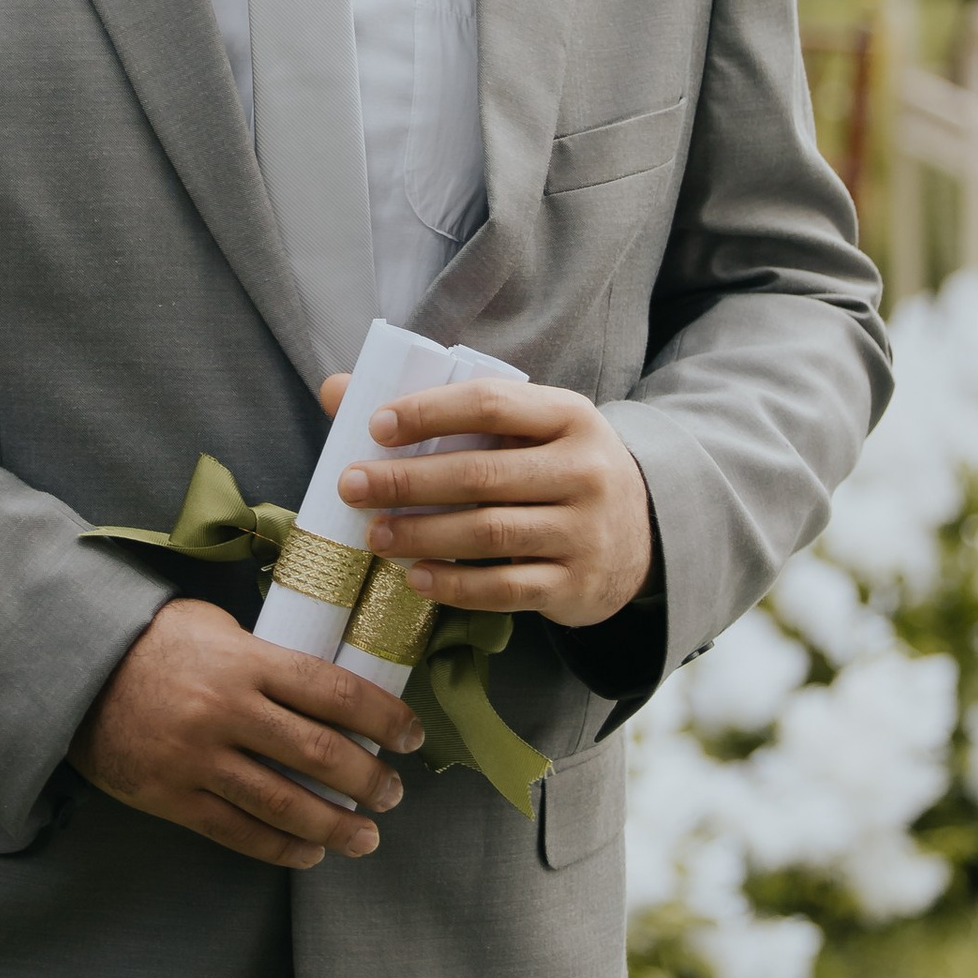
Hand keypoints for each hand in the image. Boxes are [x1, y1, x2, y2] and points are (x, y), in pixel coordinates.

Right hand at [70, 596, 420, 870]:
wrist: (72, 671)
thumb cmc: (152, 643)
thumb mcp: (214, 628)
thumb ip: (267, 657)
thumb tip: (329, 690)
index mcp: (244, 661)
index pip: (334, 692)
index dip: (384, 718)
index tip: (411, 737)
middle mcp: (225, 711)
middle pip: (318, 754)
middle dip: (368, 781)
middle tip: (393, 793)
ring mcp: (197, 759)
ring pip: (283, 805)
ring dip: (335, 827)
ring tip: (366, 837)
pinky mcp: (172, 797)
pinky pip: (238, 833)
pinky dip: (282, 849)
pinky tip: (310, 853)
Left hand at [326, 369, 657, 629]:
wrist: (642, 536)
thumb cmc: (557, 470)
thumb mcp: (525, 431)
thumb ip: (442, 411)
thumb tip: (335, 389)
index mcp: (569, 416)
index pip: (491, 405)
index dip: (430, 413)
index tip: (376, 426)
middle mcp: (584, 470)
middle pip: (482, 474)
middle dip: (407, 480)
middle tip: (351, 486)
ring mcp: (585, 531)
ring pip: (490, 532)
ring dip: (423, 534)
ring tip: (374, 535)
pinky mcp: (576, 585)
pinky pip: (506, 588)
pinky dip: (455, 585)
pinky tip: (416, 577)